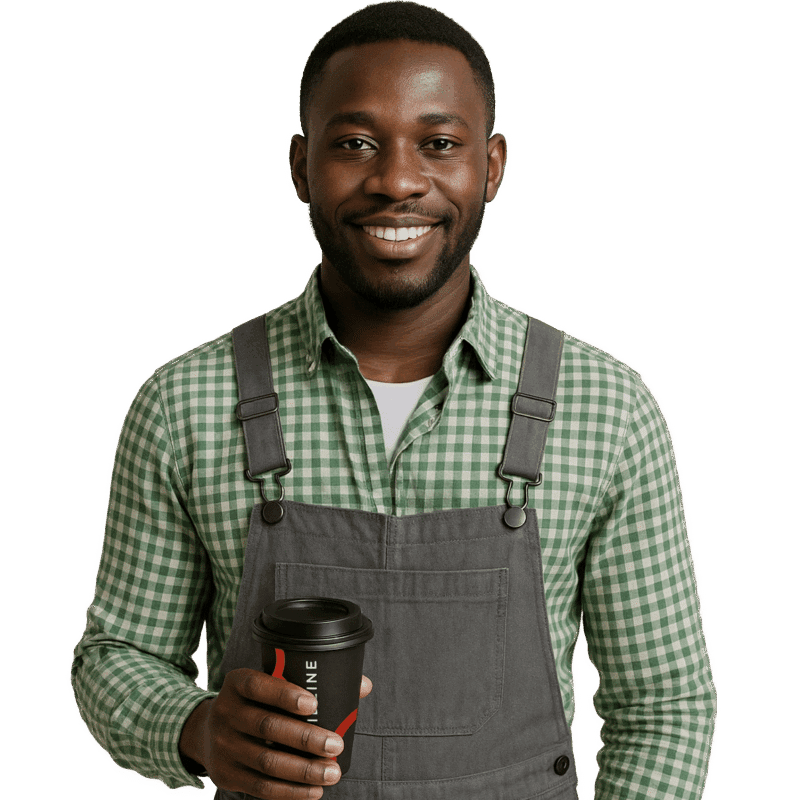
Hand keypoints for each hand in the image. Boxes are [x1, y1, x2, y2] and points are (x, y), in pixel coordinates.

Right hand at [180, 669, 371, 798]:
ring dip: (303, 771)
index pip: (258, 685)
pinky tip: (313, 791)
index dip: (284, 694)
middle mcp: (226, 712)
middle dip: (305, 739)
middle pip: (267, 727)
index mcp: (237, 683)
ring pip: (266, 762)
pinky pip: (260, 788)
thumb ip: (310, 681)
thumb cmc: (253, 702)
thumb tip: (362, 686)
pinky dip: (290, 792)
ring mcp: (223, 746)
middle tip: (335, 745)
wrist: (205, 732)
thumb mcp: (267, 683)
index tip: (313, 703)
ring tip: (332, 772)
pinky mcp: (226, 775)